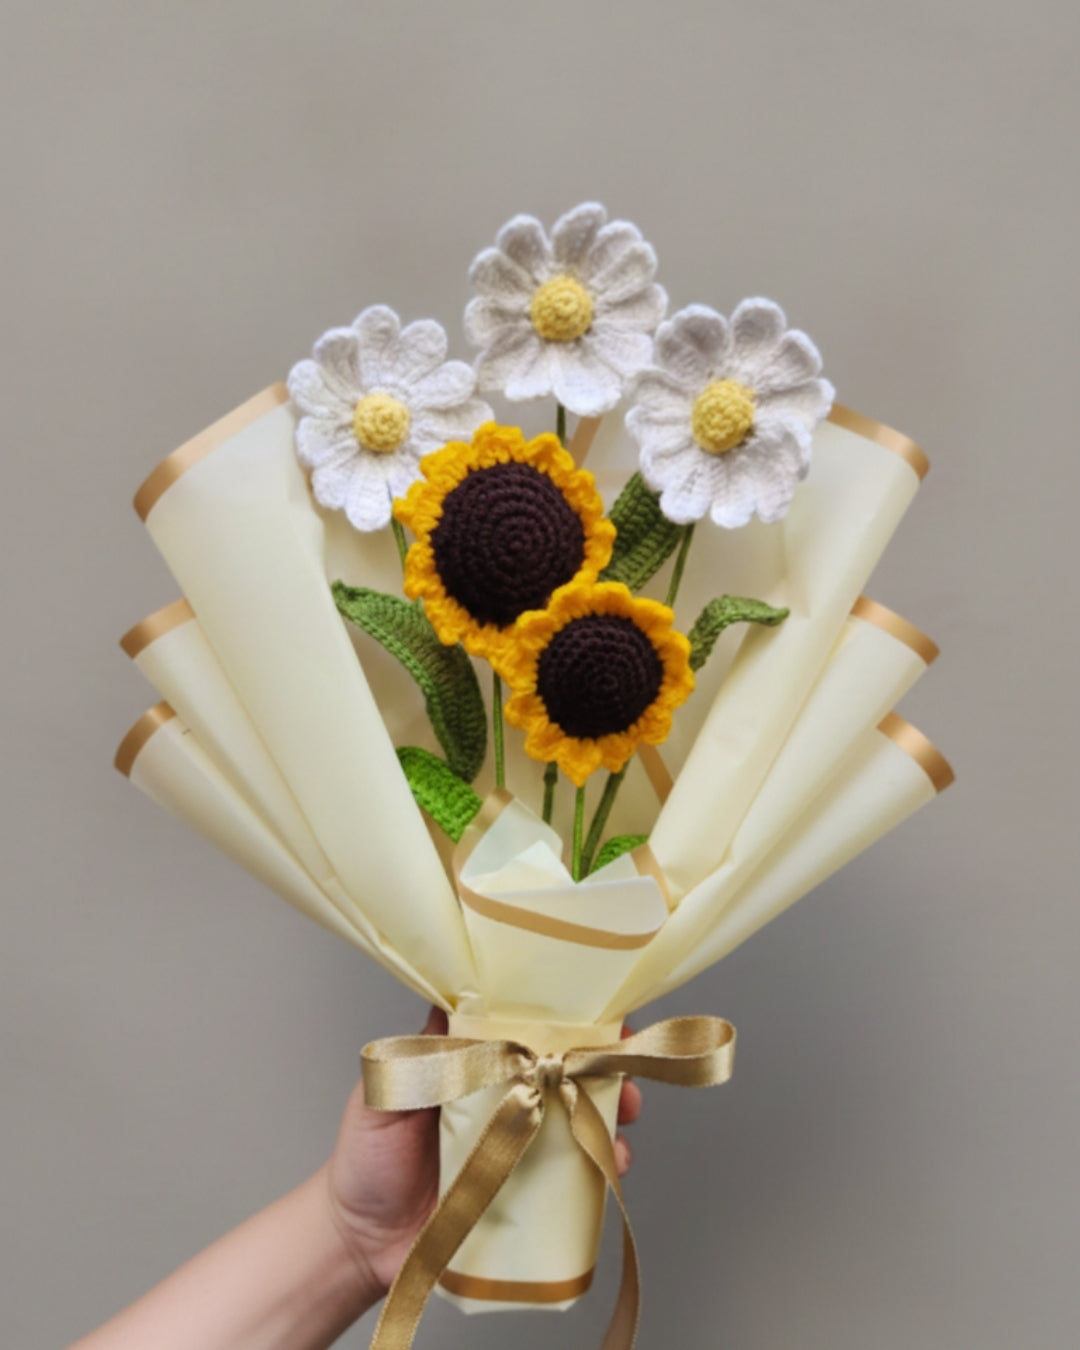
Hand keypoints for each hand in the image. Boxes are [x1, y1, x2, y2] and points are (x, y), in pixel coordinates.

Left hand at [325, 1008, 642, 1297]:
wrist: (357, 1245)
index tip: (595, 1014)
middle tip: (621, 1068)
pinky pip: (572, 1176)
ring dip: (608, 1111)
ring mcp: (517, 1147)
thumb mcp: (383, 1096)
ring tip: (624, 1114)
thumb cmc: (365, 1163)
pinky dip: (601, 1165)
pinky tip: (612, 1163)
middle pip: (562, 1072)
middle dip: (601, 1065)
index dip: (561, 1020)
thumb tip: (450, 1003)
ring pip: (576, 1119)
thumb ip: (415, 1056)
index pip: (524, 1032)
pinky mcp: (525, 1195)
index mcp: (472, 1070)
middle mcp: (502, 1101)